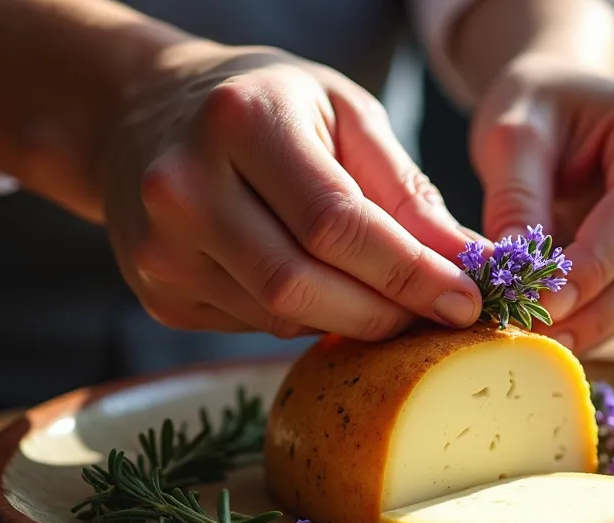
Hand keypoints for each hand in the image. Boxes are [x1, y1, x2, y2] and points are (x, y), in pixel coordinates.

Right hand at [99, 44, 483, 338]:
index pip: (337, 223)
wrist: (144, 112)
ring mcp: (160, 248)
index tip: (467, 299)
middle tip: (437, 316)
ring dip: (348, 317)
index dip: (408, 272)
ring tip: (382, 293)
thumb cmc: (266, 104)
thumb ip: (405, 189)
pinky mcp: (158, 293)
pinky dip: (302, 316)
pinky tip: (315, 283)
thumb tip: (469, 261)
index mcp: (241, 123)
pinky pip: (253, 326)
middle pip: (300, 285)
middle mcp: (183, 187)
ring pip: (279, 317)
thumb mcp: (344, 114)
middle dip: (384, 312)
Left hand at [469, 54, 613, 352]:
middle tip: (533, 338)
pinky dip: (599, 322)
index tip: (540, 300)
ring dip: (598, 324)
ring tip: (534, 340)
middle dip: (598, 309)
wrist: (562, 104)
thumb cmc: (540, 108)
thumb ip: (514, 197)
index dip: (595, 264)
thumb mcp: (511, 133)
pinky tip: (553, 330)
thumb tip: (512, 272)